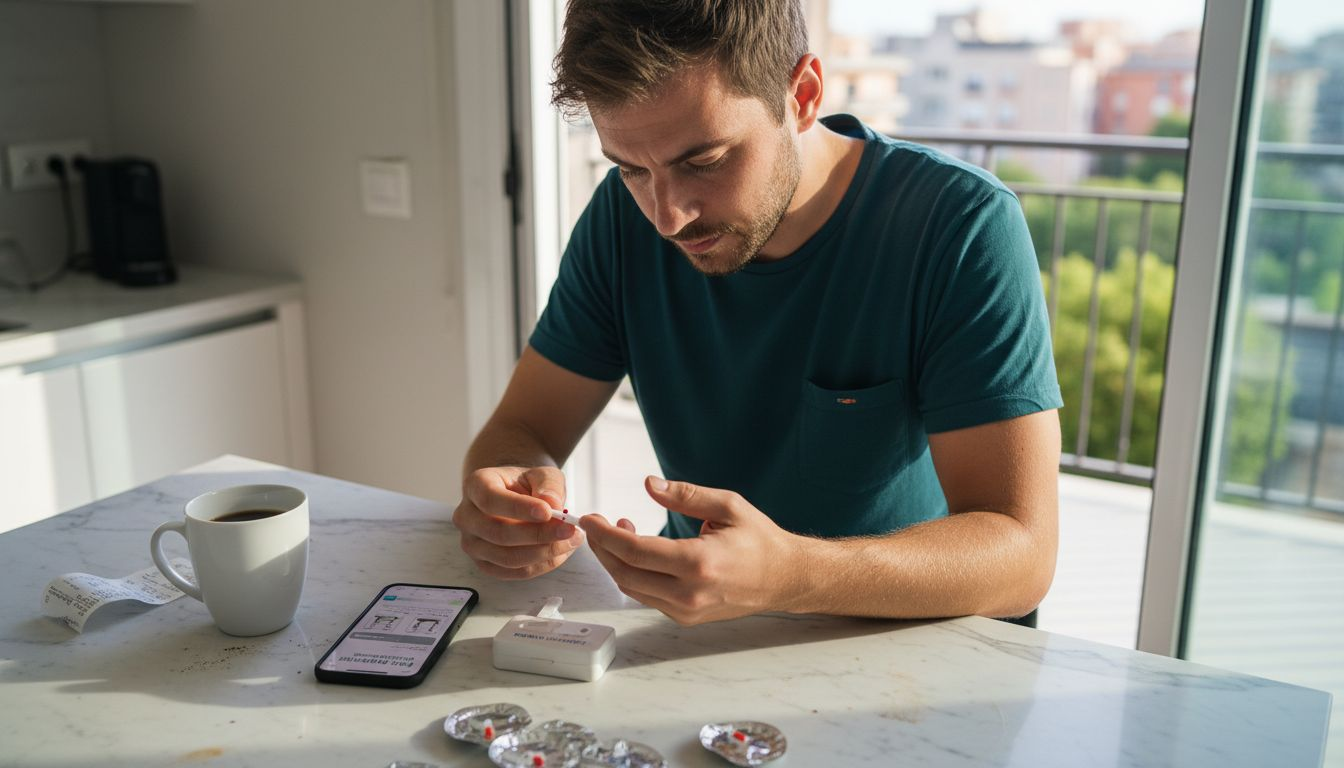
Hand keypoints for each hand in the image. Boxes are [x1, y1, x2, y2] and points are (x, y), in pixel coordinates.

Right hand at [453, 466, 582, 579]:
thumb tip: (553, 504)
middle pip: (498, 533)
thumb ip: (548, 485)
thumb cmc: (527, 484)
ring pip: (507, 558)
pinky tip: (560, 552)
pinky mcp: (485, 564)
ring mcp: (472, 543)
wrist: (517, 497)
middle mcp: (466, 516)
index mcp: (475, 486)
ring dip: (544, 552)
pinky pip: (515, 572)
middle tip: (569, 530)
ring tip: (571, 540)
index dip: (518, 508)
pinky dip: (542, 564)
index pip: (490, 500)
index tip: (547, 512)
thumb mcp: (542, 474)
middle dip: (538, 535)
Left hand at [579, 476, 803, 624]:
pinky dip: (633, 574)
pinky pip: (647, 596)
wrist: (785, 579)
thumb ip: (685, 495)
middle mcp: (689, 593)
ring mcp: (687, 610)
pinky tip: (637, 552)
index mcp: (699, 563)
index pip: (635, 551)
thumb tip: (648, 485)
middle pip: (625, 574)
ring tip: (619, 531)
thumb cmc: (759, 539)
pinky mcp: (686, 617)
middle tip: (595, 524)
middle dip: (602, 548)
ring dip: (615, 561)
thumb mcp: (728, 505)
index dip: (605, 534)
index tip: (589, 518)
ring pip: (632, 588)